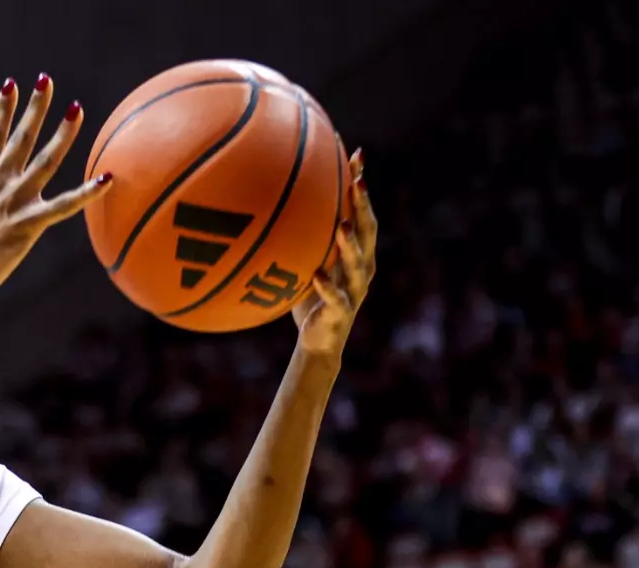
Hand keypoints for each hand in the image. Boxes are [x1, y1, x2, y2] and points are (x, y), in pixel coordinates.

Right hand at [0, 74, 112, 304]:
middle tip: (46, 80)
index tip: (11, 85)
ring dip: (62, 133)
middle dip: (34, 107)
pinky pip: (64, 206)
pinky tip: (107, 179)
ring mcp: (13, 202)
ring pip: (45, 160)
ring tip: (75, 108)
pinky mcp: (27, 225)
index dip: (3, 110)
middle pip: (20, 138)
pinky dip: (88, 193)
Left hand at [292, 148, 375, 356]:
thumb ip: (301, 235)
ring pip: (358, 264)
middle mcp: (361, 268)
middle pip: (368, 232)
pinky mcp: (340, 313)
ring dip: (351, 245)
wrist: (317, 341)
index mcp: (356, 252)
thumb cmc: (310, 296)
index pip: (361, 212)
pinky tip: (317, 275)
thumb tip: (270, 201)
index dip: (360, 183)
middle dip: (363, 206)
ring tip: (342, 226)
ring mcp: (354, 291)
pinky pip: (335, 299)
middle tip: (358, 180)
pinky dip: (327, 287)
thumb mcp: (307, 260)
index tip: (356, 153)